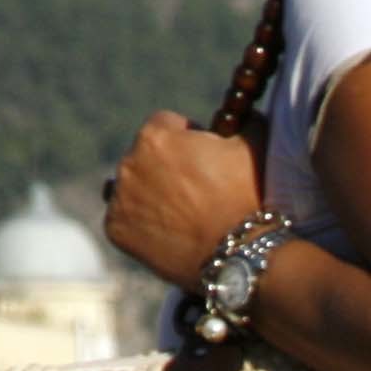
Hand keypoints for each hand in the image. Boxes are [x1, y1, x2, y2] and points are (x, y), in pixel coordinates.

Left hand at [100, 113, 264, 290]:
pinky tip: (169, 233)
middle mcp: (129, 163)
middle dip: (166, 168)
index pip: (166, 125)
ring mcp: (120, 199)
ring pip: (131, 188)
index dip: (188, 140)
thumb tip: (244, 114)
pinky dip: (140, 224)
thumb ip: (241, 121)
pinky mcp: (116, 230)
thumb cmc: (249, 198)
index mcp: (156, 135)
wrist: (241, 256)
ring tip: (181, 215)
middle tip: (196, 193)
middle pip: (145, 157)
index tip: (204, 161)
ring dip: (148, 194)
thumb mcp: (254, 145)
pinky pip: (123, 220)